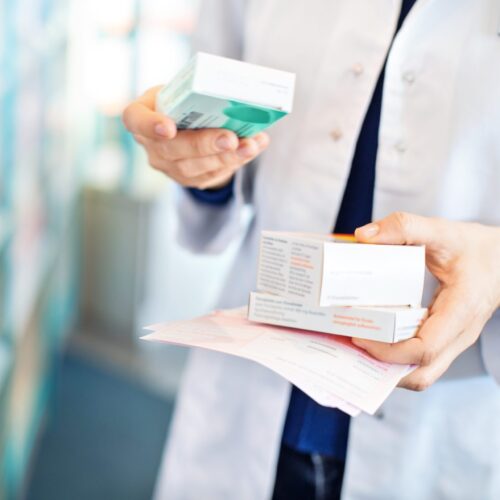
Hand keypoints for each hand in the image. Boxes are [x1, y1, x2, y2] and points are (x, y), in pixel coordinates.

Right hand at [122, 86, 269, 188]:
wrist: (188, 128)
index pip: (135, 119)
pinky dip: (236, 160)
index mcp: (142, 114)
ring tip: (250, 146)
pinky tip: (253, 149)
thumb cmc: (184, 102)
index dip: (149, 125)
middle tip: (230, 138)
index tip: (169, 128)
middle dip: (204, 144)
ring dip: (227, 157)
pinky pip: (212, 174)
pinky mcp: (189, 179)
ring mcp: (169, 166)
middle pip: (172, 149)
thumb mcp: (182, 90)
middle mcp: (151, 145)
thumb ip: (198, 92)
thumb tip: (237, 93)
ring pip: (195, 167)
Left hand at [353, 212, 499, 390]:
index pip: (424, 348)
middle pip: (421, 373)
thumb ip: (404, 227)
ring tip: (358, 346)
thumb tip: (364, 236)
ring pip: (421, 372)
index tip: (360, 336)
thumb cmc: (474, 248)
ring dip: (388, 367)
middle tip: (352, 344)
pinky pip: (420, 360)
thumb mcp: (441, 230)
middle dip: (383, 367)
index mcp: (461, 310)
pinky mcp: (445, 338)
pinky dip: (396, 358)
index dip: (388, 351)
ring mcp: (453, 340)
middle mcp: (459, 334)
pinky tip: (374, 339)